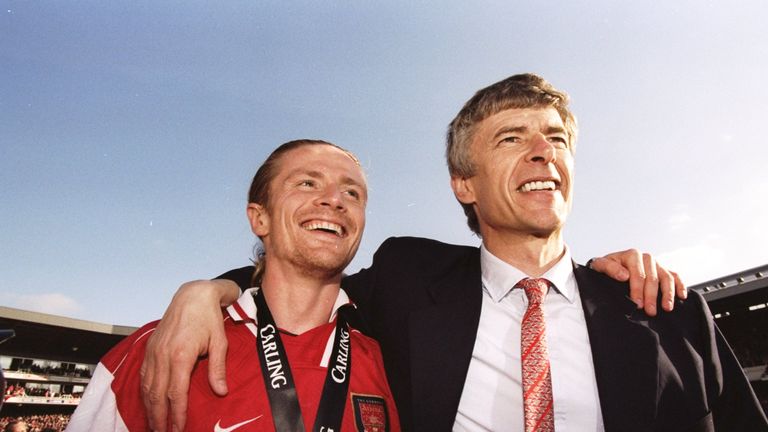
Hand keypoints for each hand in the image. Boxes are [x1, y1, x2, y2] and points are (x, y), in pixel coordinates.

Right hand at [140, 279, 239, 430]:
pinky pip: (143, 374)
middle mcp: (163, 355)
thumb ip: (217, 368)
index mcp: (181, 355)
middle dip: (159, 417)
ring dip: (150, 407)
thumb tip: (221, 392)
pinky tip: (148, 401)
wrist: (193, 295)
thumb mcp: (220, 342)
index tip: (178, 428)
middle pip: (157, 394)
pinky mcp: (150, 347)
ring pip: (147, 386)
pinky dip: (144, 391)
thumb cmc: (209, 318)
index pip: (176, 392)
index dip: (177, 413)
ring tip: (154, 424)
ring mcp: (154, 351)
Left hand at [589, 249, 685, 315]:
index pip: (638, 274)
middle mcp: (646, 258)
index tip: (637, 304)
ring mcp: (656, 264)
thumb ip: (609, 268)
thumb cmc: (605, 268)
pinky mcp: (663, 270)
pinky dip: (680, 286)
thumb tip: (624, 275)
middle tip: (650, 311)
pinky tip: (681, 296)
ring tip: (667, 308)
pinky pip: (675, 276)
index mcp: (632, 255)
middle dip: (651, 296)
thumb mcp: (600, 265)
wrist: (609, 266)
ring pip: (666, 278)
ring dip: (668, 294)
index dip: (638, 290)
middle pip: (653, 278)